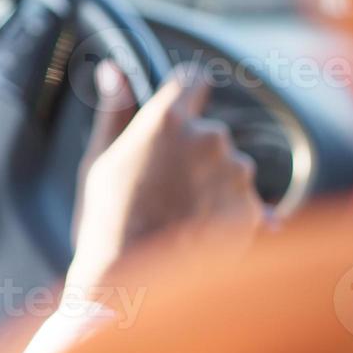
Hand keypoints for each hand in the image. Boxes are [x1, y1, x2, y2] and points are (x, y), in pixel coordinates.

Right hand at [67, 61, 267, 293]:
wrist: (135, 283)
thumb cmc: (107, 220)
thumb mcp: (99, 159)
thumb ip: (114, 111)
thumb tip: (113, 69)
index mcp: (167, 118)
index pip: (193, 78)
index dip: (187, 90)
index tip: (183, 103)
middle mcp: (209, 138)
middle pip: (211, 132)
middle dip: (195, 154)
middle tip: (167, 188)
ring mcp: (235, 174)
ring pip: (231, 169)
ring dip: (215, 185)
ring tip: (183, 218)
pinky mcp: (253, 210)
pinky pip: (248, 205)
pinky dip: (231, 217)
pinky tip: (203, 235)